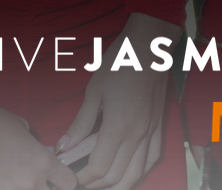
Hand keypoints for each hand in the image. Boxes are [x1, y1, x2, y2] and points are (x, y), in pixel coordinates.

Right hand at [0, 109, 74, 189]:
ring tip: (13, 180)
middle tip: (34, 181)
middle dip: (45, 189)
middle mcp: (32, 183)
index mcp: (44, 163)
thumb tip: (44, 153)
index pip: (68, 183)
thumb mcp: (23, 129)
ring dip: (24, 189)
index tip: (58, 180)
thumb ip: (37, 147)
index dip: (64, 182)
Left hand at [56, 14, 174, 189]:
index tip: (71, 177)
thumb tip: (63, 146)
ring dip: (117, 184)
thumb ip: (80, 123)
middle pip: (117, 176)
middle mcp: (138, 135)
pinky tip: (126, 171)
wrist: (150, 46)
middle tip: (80, 181)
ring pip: (136, 174)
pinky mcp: (158, 127)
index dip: (83, 178)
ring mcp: (151, 132)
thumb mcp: (94, 91)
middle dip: (96, 184)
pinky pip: (151, 160)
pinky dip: (137, 173)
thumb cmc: (120, 63)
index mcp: (119, 126)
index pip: (99, 167)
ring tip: (100, 182)